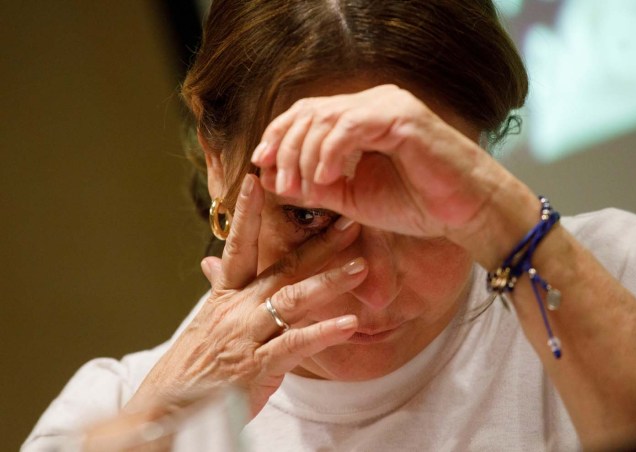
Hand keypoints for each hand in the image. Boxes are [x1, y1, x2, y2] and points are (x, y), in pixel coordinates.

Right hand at [126, 174, 364, 418]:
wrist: (166, 410)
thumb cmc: (193, 365)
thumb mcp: (204, 321)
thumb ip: (217, 288)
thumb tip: (210, 262)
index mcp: (225, 295)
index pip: (238, 246)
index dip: (248, 213)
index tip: (261, 181)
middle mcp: (236, 309)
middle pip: (280, 267)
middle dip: (317, 243)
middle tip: (349, 221)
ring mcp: (246, 335)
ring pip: (291, 299)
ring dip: (329, 281)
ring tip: (361, 266)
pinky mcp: (256, 366)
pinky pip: (295, 345)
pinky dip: (323, 332)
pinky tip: (350, 323)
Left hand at [252, 84, 502, 238]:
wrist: (464, 214)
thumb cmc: (416, 204)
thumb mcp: (352, 198)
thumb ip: (315, 186)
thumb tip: (271, 179)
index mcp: (361, 117)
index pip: (307, 113)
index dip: (279, 135)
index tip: (260, 164)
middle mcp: (373, 103)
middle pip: (309, 111)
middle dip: (286, 148)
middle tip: (280, 183)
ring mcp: (388, 105)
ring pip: (326, 118)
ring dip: (305, 155)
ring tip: (303, 188)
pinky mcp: (403, 117)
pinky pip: (351, 127)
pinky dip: (331, 153)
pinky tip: (326, 179)